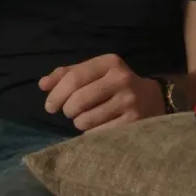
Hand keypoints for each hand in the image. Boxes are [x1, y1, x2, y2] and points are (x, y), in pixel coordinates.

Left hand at [38, 53, 165, 131]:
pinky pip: (97, 133)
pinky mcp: (133, 122)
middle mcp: (121, 79)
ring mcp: (128, 102)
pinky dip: (91, 133)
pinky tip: (97, 127)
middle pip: (78, 100)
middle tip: (69, 113)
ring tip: (85, 119)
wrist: (153, 100)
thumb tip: (42, 84)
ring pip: (85, 119)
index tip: (50, 106)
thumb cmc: (114, 85)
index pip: (74, 77)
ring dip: (79, 123)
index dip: (56, 94)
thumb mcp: (95, 73)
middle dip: (67, 110)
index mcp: (110, 62)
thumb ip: (68, 75)